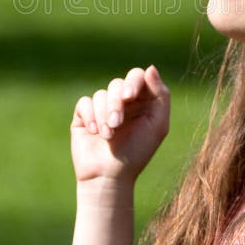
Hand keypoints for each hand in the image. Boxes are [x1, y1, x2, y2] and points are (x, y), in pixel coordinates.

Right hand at [70, 65, 169, 183]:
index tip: (130, 97)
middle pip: (117, 84)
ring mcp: (102, 107)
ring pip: (101, 94)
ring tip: (108, 136)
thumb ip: (160, 95)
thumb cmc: (137, 152)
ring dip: (104, 115)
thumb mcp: (157, 125)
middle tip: (117, 123)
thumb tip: (150, 68)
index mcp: (142, 100)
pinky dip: (90, 116)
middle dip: (116, 103)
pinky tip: (94, 132)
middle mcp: (122, 101)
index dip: (133, 82)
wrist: (109, 176)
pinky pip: (84, 103)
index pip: (137, 76)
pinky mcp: (84, 115)